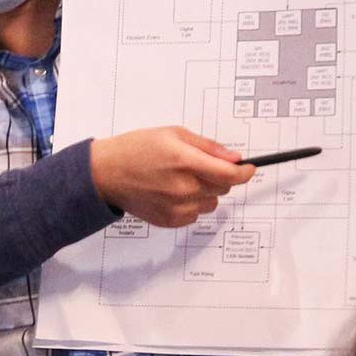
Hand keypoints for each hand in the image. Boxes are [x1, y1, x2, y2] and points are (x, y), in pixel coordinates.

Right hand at [88, 126, 251, 227]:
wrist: (106, 174)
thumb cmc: (135, 150)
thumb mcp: (173, 134)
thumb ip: (207, 147)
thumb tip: (233, 157)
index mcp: (185, 162)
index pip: (230, 174)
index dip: (245, 172)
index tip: (249, 168)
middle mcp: (183, 188)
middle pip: (224, 188)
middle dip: (220, 176)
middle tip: (200, 166)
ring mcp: (177, 207)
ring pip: (212, 203)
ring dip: (206, 191)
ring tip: (182, 180)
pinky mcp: (170, 221)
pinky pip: (196, 214)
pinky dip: (192, 204)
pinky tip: (173, 192)